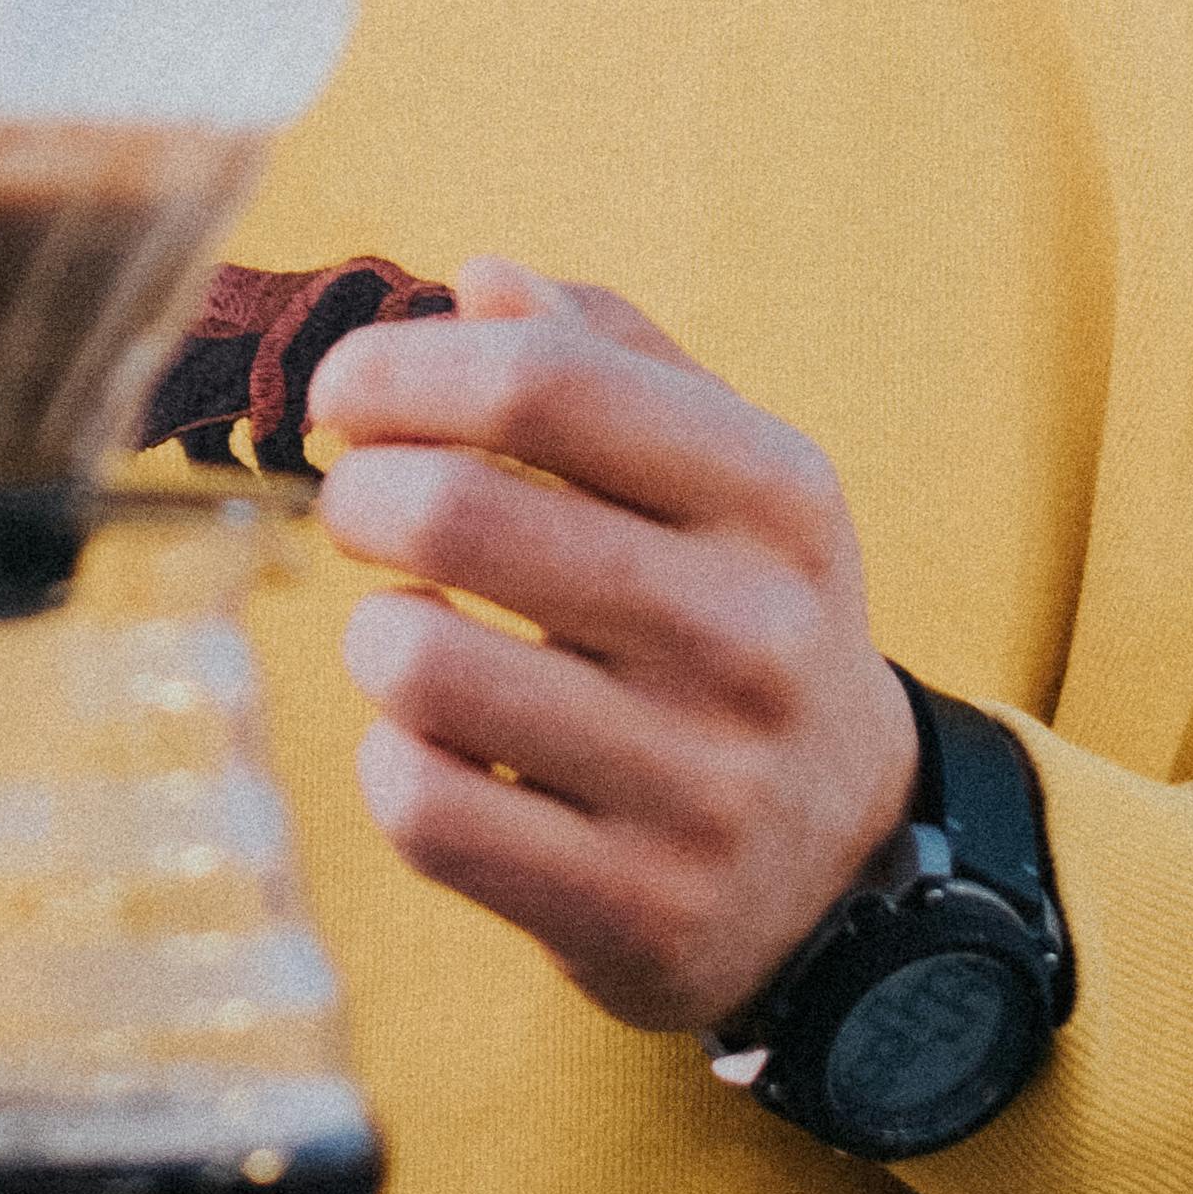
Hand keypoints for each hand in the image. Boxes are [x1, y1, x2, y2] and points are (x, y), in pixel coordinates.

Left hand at [307, 262, 916, 1036]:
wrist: (847, 860)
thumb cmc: (737, 617)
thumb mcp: (727, 473)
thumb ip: (608, 355)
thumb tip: (482, 280)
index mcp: (775, 497)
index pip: (543, 380)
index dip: (400, 368)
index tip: (344, 394)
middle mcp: (751, 638)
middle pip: (457, 513)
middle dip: (359, 494)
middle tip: (359, 507)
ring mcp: (699, 789)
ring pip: (420, 669)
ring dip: (375, 637)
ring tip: (412, 636)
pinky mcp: (634, 913)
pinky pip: (424, 810)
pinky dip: (393, 764)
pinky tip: (437, 745)